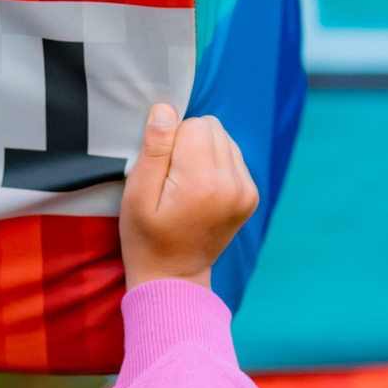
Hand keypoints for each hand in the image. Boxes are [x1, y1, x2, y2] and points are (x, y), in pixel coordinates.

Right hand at [119, 104, 258, 290]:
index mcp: (202, 182)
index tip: (161, 168)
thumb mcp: (136, 194)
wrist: (173, 277)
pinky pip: (234, 157)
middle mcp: (232, 183)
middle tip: (172, 176)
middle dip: (189, 142)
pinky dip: (216, 165)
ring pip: (225, 139)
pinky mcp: (251, 196)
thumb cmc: (146, 237)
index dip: (171, 139)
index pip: (193, 125)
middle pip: (212, 127)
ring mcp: (246, 191)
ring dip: (204, 151)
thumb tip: (166, 110)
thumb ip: (153, 149)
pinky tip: (201, 189)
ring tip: (187, 183)